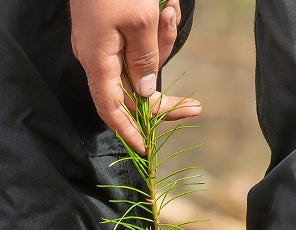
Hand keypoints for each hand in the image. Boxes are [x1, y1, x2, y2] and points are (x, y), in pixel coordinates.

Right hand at [70, 0, 201, 153]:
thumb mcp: (140, 20)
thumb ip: (145, 58)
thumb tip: (146, 92)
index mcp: (98, 61)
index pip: (111, 110)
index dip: (128, 133)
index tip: (147, 150)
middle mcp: (98, 57)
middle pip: (134, 88)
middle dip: (165, 87)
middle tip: (197, 106)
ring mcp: (103, 43)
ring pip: (142, 60)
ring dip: (164, 40)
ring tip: (170, 8)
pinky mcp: (111, 28)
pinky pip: (139, 40)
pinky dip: (157, 28)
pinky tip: (167, 4)